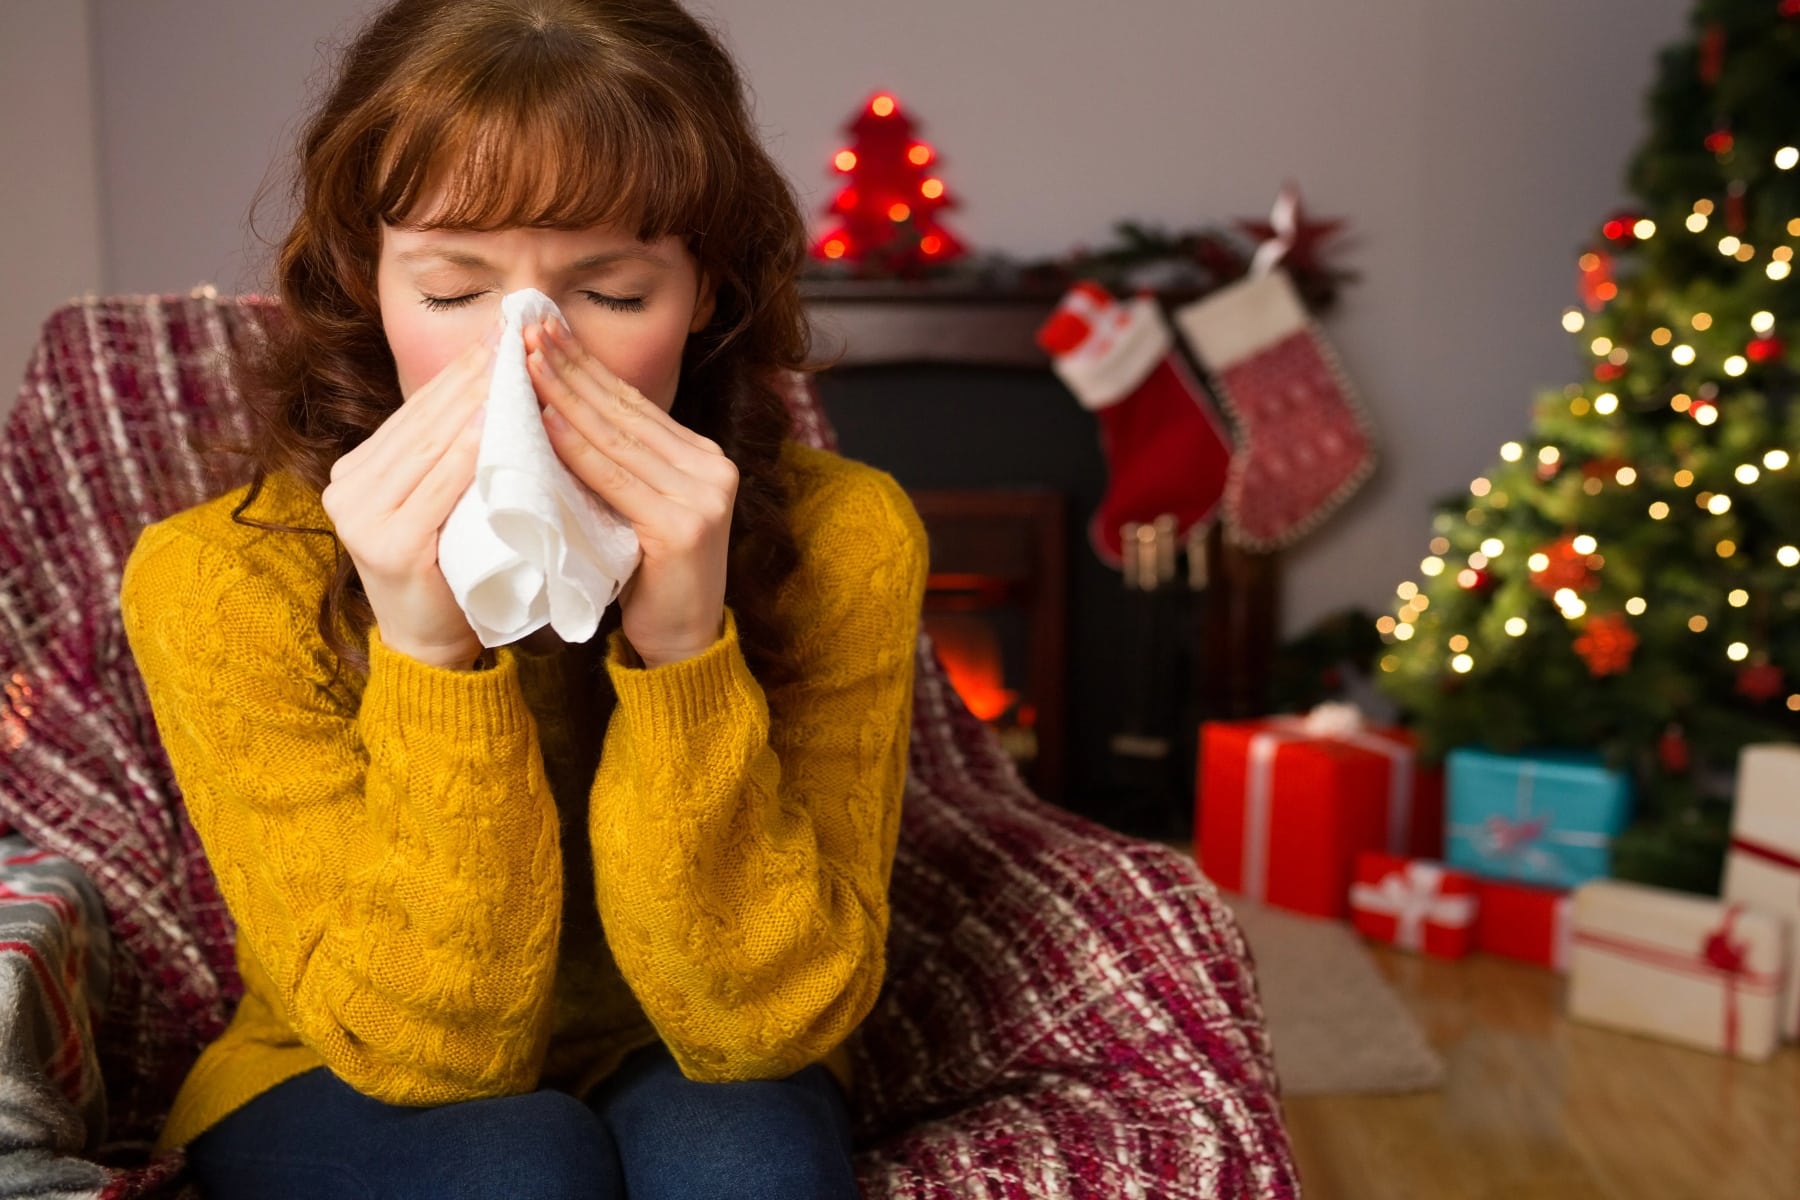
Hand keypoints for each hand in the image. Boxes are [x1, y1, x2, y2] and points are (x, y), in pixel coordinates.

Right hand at [322, 335, 493, 669]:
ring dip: (474, 404)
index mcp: (356, 472)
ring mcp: (361, 517)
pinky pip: (437, 488)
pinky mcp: (387, 544)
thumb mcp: (438, 502)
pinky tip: (495, 426)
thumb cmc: (448, 570)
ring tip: (511, 366)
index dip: (459, 371)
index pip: (416, 411)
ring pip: (429, 447)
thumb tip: (488, 384)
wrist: (431, 646)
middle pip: (423, 422)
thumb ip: (444, 456)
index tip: (499, 334)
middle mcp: (348, 488)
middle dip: (471, 376)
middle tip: (513, 335)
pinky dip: (468, 454)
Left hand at [523, 318, 736, 667]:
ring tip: (526, 363)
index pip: (632, 402)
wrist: (681, 643)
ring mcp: (702, 497)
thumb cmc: (645, 578)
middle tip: (528, 328)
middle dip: (572, 367)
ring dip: (566, 396)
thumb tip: (553, 408)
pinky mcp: (683, 529)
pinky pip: (616, 480)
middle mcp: (709, 468)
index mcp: (699, 457)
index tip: (544, 330)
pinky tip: (545, 423)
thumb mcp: (632, 508)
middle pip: (625, 411)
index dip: (587, 364)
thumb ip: (613, 465)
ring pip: (617, 438)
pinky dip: (576, 450)